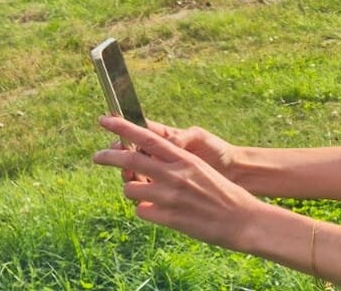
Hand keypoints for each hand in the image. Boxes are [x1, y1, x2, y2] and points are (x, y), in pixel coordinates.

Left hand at [93, 116, 268, 250]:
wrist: (243, 219)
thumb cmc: (225, 194)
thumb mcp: (201, 171)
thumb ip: (175, 168)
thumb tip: (148, 170)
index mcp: (185, 159)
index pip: (148, 138)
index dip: (124, 128)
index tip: (105, 121)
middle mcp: (175, 174)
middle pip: (130, 161)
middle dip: (108, 156)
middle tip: (97, 156)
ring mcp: (170, 197)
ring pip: (131, 190)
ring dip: (134, 191)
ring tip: (150, 196)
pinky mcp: (168, 218)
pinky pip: (141, 211)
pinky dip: (147, 211)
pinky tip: (162, 212)